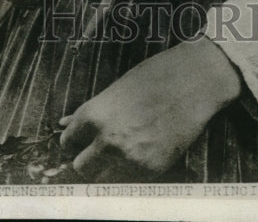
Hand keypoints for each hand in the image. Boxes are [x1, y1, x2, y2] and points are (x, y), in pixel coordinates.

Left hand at [59, 38, 241, 180]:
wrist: (194, 82)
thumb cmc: (154, 77)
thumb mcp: (117, 89)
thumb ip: (90, 111)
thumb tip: (64, 123)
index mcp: (94, 115)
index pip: (67, 141)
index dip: (74, 140)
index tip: (81, 141)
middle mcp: (107, 140)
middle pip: (81, 167)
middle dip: (88, 160)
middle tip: (99, 151)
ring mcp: (129, 158)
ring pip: (103, 179)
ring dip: (108, 169)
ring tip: (124, 151)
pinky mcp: (151, 170)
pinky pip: (130, 180)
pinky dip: (133, 170)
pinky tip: (144, 150)